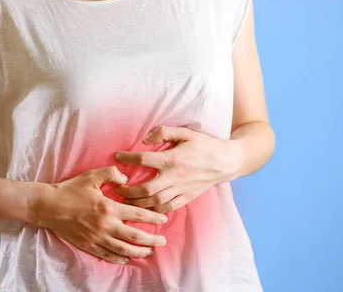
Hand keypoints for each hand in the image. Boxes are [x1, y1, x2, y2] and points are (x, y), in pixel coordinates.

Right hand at [34, 166, 168, 264]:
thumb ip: (112, 173)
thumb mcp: (92, 176)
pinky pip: (107, 255)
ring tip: (149, 252)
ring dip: (139, 252)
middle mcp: (105, 225)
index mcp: (109, 207)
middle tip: (162, 241)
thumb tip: (127, 179)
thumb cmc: (70, 189)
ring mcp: (96, 237)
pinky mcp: (87, 245)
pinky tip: (127, 259)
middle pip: (134, 236)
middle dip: (151, 239)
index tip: (163, 219)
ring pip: (123, 249)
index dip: (153, 217)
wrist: (48, 206)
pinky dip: (119, 258)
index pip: (137, 213)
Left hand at [113, 125, 240, 213]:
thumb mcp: (186, 132)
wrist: (226, 162)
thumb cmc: (204, 145)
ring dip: (137, 202)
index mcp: (173, 159)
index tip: (117, 156)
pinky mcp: (186, 198)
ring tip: (125, 199)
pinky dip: (153, 210)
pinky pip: (167, 208)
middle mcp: (175, 177)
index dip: (127, 158)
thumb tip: (145, 139)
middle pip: (145, 188)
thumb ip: (164, 132)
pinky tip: (144, 207)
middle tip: (117, 186)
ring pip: (154, 202)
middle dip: (127, 189)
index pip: (144, 159)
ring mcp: (181, 190)